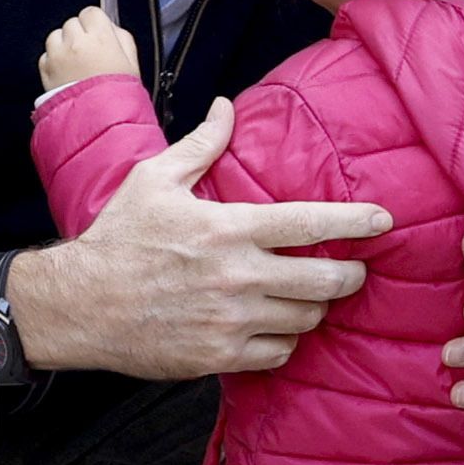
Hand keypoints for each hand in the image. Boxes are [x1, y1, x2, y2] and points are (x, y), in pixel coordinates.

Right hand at [0, 96, 391, 385]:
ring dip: (316, 308)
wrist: (79, 305)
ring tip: (311, 297)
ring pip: (306, 319)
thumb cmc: (117, 238)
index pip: (308, 223)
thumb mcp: (153, 179)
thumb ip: (201, 145)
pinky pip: (278, 353)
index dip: (354, 222)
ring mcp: (230, 321)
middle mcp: (236, 277)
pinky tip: (277, 327)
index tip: (384, 221)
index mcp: (227, 229)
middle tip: (354, 271)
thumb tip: (227, 107)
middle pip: (324, 281)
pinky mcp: (219, 357)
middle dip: (350, 276)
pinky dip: (286, 341)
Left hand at [40, 7, 139, 90]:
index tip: (98, 34)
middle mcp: (76, 42)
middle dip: (80, 34)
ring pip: (56, 35)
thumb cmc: (117, 97)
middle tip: (90, 52)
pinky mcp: (45, 69)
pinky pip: (46, 55)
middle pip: (73, 22)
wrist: (97, 121)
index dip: (96, 24)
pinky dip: (53, 61)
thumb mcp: (133, 64)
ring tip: (76, 64)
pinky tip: (66, 74)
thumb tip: (111, 28)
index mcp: (100, 37)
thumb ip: (122, 39)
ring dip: (64, 45)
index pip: (91, 12)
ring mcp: (58, 55)